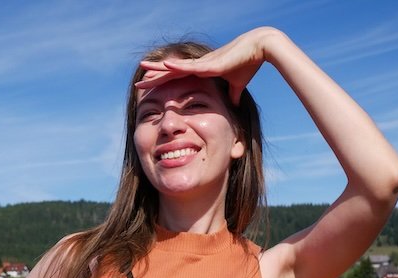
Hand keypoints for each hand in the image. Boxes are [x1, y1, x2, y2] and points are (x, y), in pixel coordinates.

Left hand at [135, 27, 283, 104]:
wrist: (259, 49)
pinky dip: (178, 67)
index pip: (178, 79)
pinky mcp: (210, 64)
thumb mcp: (237, 85)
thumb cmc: (248, 64)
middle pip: (172, 74)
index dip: (164, 83)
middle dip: (155, 78)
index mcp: (203, 71)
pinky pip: (190, 66)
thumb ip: (232, 95)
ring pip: (176, 68)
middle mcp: (199, 66)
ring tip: (142, 69)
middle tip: (138, 83)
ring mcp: (203, 64)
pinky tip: (164, 66)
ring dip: (159, 69)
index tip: (151, 88)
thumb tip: (232, 107)